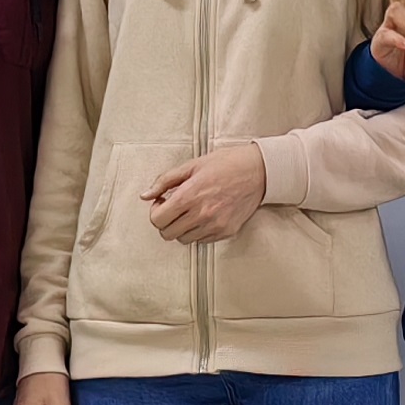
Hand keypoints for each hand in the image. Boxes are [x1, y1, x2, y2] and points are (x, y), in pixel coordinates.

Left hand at [147, 144, 266, 242]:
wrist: (259, 171)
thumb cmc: (226, 164)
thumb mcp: (192, 165)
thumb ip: (165, 181)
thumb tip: (145, 196)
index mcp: (189, 195)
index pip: (157, 220)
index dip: (156, 212)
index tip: (162, 203)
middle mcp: (201, 214)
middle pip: (167, 234)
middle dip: (166, 222)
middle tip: (174, 208)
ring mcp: (215, 225)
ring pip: (184, 239)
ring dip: (182, 228)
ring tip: (191, 211)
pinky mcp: (227, 232)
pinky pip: (202, 240)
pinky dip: (199, 231)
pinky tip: (205, 215)